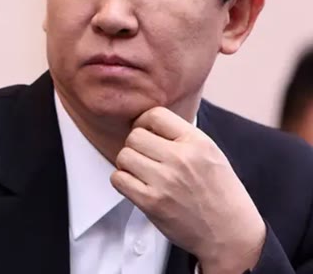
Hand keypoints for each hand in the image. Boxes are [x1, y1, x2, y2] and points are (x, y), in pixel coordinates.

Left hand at [110, 107, 265, 272]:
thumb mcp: (210, 152)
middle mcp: (180, 159)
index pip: (155, 114)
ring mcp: (165, 181)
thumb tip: (150, 122)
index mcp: (196, 142)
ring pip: (124, 156)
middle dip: (135, 145)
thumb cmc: (220, 192)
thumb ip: (182, 135)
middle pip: (135, 136)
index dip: (144, 121)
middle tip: (143, 155)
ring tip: (140, 171)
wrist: (230, 234)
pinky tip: (136, 185)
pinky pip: (119, 179)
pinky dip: (123, 181)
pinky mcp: (152, 203)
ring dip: (127, 163)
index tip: (145, 132)